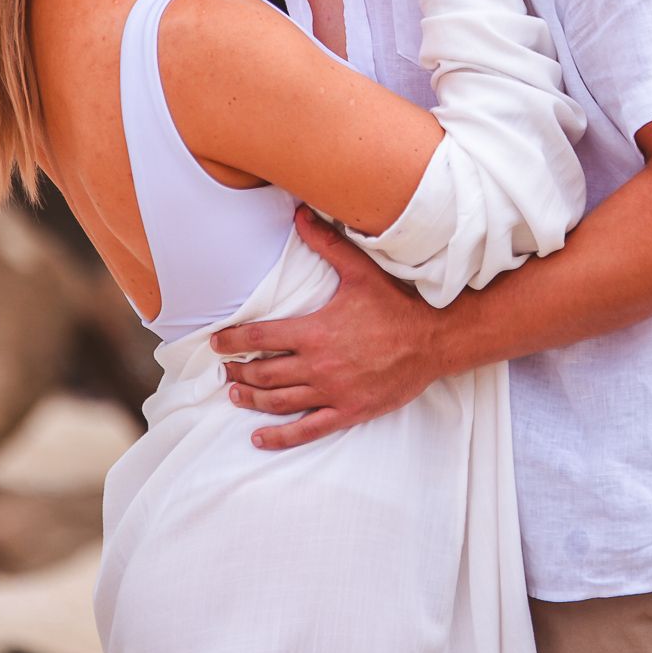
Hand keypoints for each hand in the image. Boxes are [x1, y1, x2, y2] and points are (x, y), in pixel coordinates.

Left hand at [209, 209, 442, 448]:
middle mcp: (318, 364)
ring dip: (251, 399)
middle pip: (263, 373)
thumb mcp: (361, 270)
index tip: (217, 342)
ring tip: (235, 394)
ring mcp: (332, 391)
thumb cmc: (396, 305)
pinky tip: (259, 438)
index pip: (258, 338)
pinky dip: (279, 437)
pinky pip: (307, 429)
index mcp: (314, 331)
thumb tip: (300, 213)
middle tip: (225, 369)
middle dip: (238, 372)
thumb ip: (327, 244)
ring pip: (278, 401)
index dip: (231, 341)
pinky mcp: (348, 411)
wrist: (435, 340)